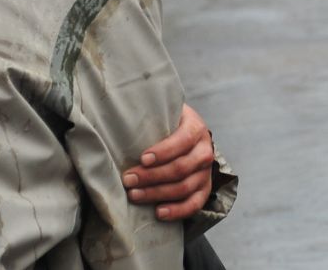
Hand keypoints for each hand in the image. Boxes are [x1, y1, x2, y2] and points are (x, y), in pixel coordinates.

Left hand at [124, 103, 215, 221]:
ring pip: (184, 188)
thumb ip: (150, 117)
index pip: (183, 141)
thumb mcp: (164, 114)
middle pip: (181, 168)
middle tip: (128, 179)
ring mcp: (206, 173)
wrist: (188, 136)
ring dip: (157, 194)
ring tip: (134, 195)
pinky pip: (194, 204)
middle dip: (151, 176)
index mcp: (196, 128)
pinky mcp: (204, 189)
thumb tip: (122, 120)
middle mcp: (205, 151)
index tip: (142, 158)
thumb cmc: (168, 125)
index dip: (164, 151)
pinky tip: (158, 213)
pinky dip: (177, 211)